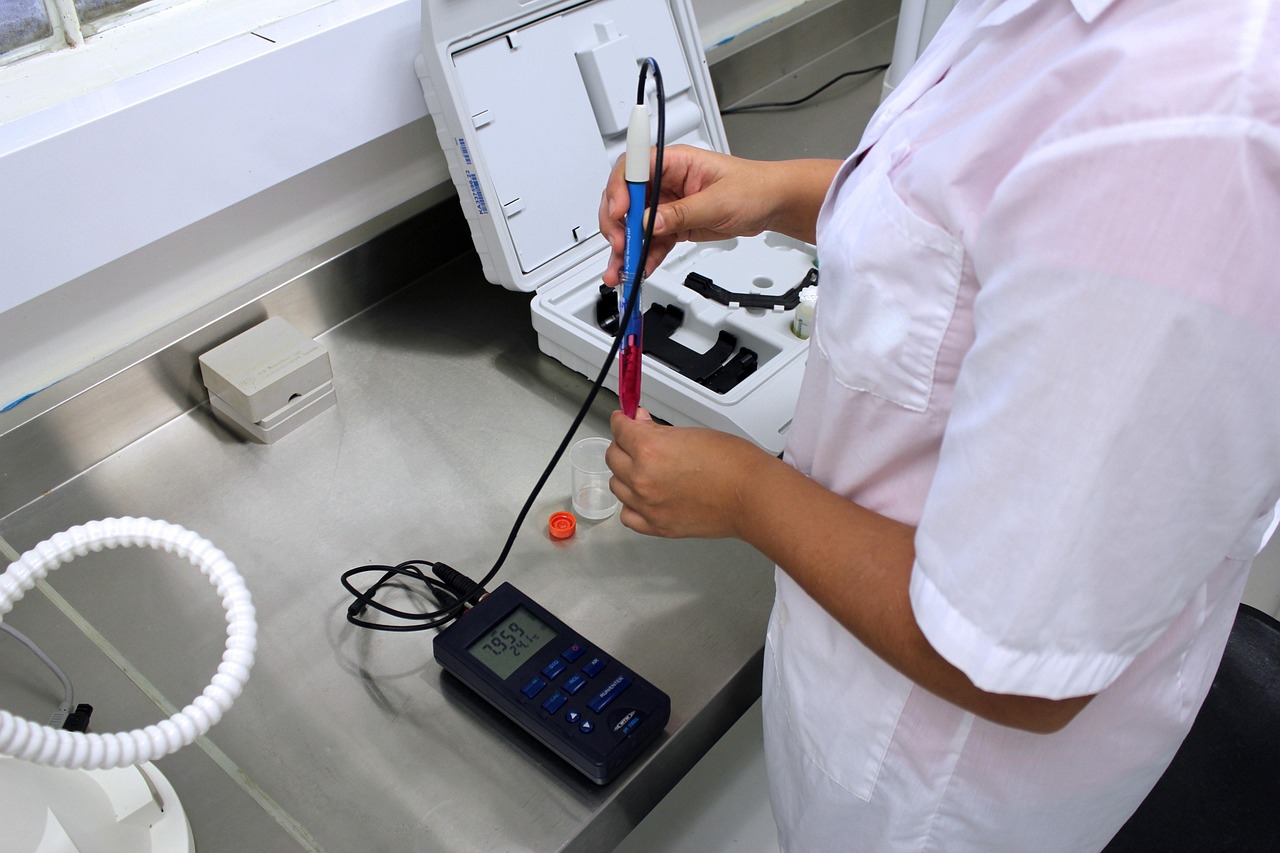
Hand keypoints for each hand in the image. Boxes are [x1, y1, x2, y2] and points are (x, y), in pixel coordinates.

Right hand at [598, 146, 839, 286]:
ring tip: (621, 269)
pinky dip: (645, 257)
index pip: (634, 168)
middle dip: (617, 224)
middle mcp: (666, 181)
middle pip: (626, 198)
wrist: (771, 204)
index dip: (620, 188)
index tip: (619, 211)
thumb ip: (681, 213)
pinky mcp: (674, 225)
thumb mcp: (718, 201)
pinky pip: (652, 242)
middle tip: (620, 245)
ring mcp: (667, 204)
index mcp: (675, 162)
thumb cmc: (753, 188)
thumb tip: (650, 222)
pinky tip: (641, 269)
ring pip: (635, 225)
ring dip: (626, 248)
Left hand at [605, 408, 774, 538]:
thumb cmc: (732, 463)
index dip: (621, 420)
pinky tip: (643, 496)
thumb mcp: (690, 433)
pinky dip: (632, 505)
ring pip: (617, 485)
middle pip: (613, 457)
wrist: (751, 495)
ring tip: (644, 469)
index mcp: (649, 449)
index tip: (623, 420)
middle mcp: (642, 478)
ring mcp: (647, 505)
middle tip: (637, 443)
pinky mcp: (657, 526)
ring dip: (626, 474)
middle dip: (623, 446)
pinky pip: (628, 515)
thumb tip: (639, 423)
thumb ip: (658, 430)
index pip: (619, 429)